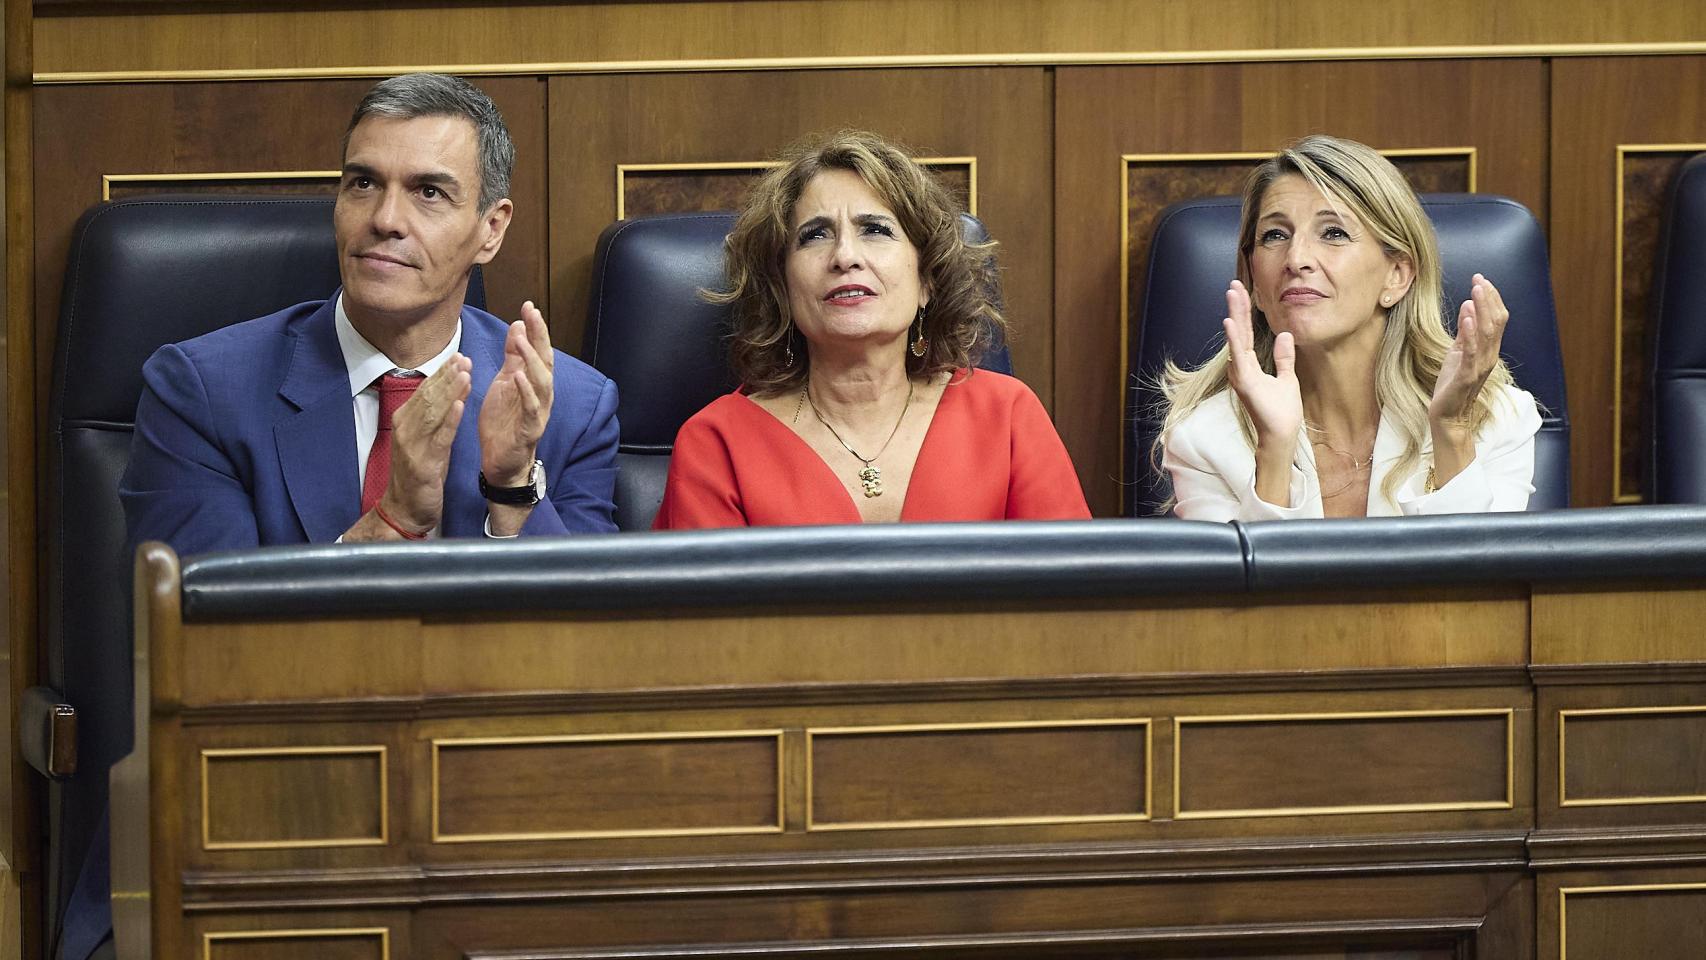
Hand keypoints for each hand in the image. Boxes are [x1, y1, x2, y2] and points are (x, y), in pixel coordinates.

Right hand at [380, 355, 471, 530]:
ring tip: (465, 373)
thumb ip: (436, 417)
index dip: (442, 372)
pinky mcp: (422, 462)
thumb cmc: (419, 473)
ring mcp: (412, 444)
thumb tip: (451, 392)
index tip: (459, 356)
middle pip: (429, 396)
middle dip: (447, 376)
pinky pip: (439, 437)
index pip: (425, 390)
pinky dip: (450, 420)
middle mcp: (405, 428)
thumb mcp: (427, 440)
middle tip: (464, 358)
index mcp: (405, 420)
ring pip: (433, 411)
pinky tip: (460, 405)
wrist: (405, 508)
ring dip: (450, 391)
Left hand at [478, 300, 554, 486]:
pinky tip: (518, 377)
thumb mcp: (504, 382)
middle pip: (545, 360)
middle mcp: (542, 393)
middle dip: (539, 336)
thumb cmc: (504, 421)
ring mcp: (538, 411)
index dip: (535, 328)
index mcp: (534, 381)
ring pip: (542, 382)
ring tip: (522, 341)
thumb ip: (512, 356)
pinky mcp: (530, 429)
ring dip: (533, 360)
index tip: (528, 305)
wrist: (502, 461)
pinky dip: (527, 392)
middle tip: (532, 314)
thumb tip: (518, 326)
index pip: (539, 349)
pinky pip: (531, 408)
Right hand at [1223, 281, 1301, 506]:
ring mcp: (1241, 375)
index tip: (1240, 291)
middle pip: (1238, 332)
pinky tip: (1231, 323)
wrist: (1282, 434)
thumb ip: (1284, 358)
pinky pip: (1239, 356)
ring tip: (1232, 296)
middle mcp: (1241, 368)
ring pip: (1237, 340)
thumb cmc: (1281, 412)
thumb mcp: (1287, 379)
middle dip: (1236, 307)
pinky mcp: (1246, 382)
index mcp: (1250, 365)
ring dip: (1234, 317)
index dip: (1243, 312)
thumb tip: (1285, 335)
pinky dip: (1235, 339)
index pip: (1246, 333)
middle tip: (1234, 284)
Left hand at [1430, 273, 1509, 427]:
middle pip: (1495, 322)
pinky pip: (1472, 351)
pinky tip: (1466, 316)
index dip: (1491, 298)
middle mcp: (1490, 355)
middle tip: (1479, 279)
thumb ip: (1466, 332)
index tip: (1481, 279)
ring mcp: (1480, 366)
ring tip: (1475, 290)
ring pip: (1487, 333)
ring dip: (1482, 309)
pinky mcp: (1467, 375)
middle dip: (1488, 298)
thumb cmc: (1452, 384)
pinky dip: (1470, 332)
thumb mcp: (1459, 352)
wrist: (1447, 414)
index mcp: (1489, 349)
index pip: (1497, 319)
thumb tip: (1469, 304)